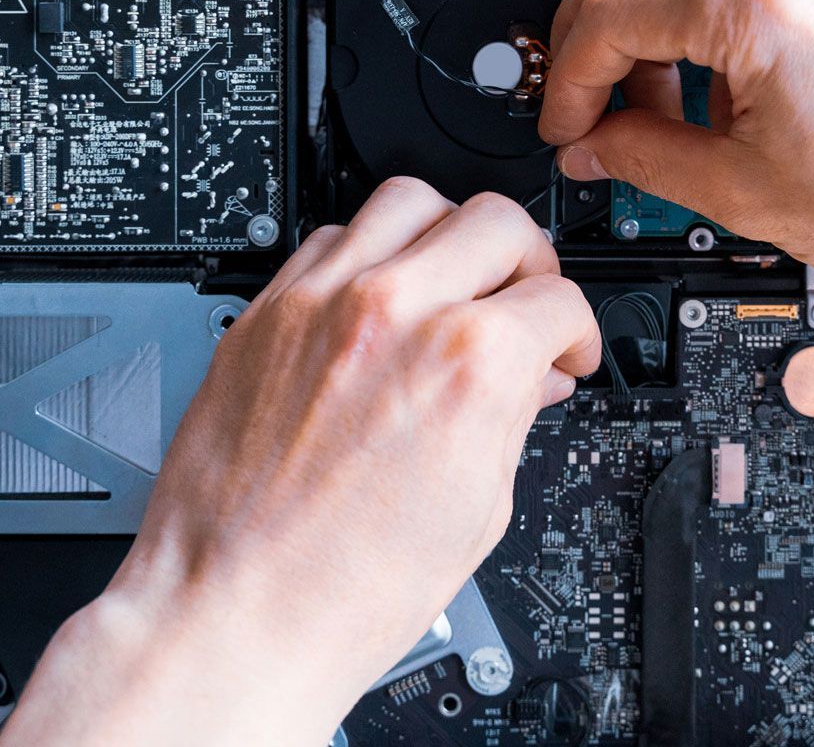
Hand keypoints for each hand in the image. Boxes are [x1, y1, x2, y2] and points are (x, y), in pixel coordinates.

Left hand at [0, 178, 598, 746]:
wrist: (237, 612)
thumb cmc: (345, 588)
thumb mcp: (478, 508)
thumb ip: (513, 417)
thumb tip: (533, 379)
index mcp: (470, 363)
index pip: (559, 298)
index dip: (576, 333)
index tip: (564, 351)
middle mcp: (396, 311)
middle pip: (496, 220)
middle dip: (529, 262)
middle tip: (523, 302)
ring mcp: (322, 303)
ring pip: (410, 201)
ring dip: (447, 234)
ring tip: (451, 279)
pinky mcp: (265, 314)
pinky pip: (331, 237)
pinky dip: (369, 256)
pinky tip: (378, 301)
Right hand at [539, 0, 813, 291]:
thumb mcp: (745, 192)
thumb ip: (642, 159)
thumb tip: (590, 148)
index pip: (606, 16)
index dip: (568, 84)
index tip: (567, 130)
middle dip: (589, 39)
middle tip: (586, 110)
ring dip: (643, 30)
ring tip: (660, 118)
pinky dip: (697, 23)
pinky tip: (714, 97)